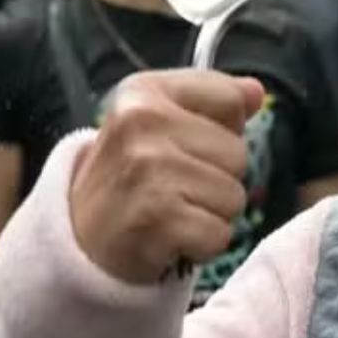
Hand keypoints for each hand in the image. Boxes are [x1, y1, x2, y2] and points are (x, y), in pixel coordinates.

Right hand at [70, 70, 263, 284]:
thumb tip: (256, 92)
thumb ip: (213, 103)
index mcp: (144, 92)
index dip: (221, 131)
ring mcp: (147, 169)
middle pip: (238, 153)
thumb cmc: (132, 179)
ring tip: (172, 213)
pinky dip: (203, 245)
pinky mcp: (155, 216)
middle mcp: (141, 123)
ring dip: (211, 214)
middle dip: (217, 178)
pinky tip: (171, 238)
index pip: (230, 99)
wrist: (81, 240)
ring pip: (234, 196)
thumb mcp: (160, 124)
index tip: (185, 147)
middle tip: (174, 190)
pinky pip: (220, 234)